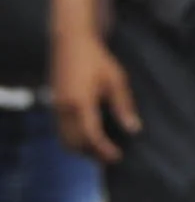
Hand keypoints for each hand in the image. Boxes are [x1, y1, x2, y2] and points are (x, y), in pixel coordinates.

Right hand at [52, 26, 138, 163]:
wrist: (70, 43)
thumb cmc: (97, 59)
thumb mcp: (116, 80)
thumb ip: (124, 106)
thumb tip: (133, 129)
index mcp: (80, 103)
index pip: (90, 136)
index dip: (103, 150)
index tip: (117, 157)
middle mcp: (64, 109)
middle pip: (75, 143)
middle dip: (92, 154)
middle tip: (111, 158)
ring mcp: (56, 108)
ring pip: (65, 139)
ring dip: (81, 149)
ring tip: (101, 152)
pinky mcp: (54, 105)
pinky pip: (60, 131)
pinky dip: (73, 140)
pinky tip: (88, 139)